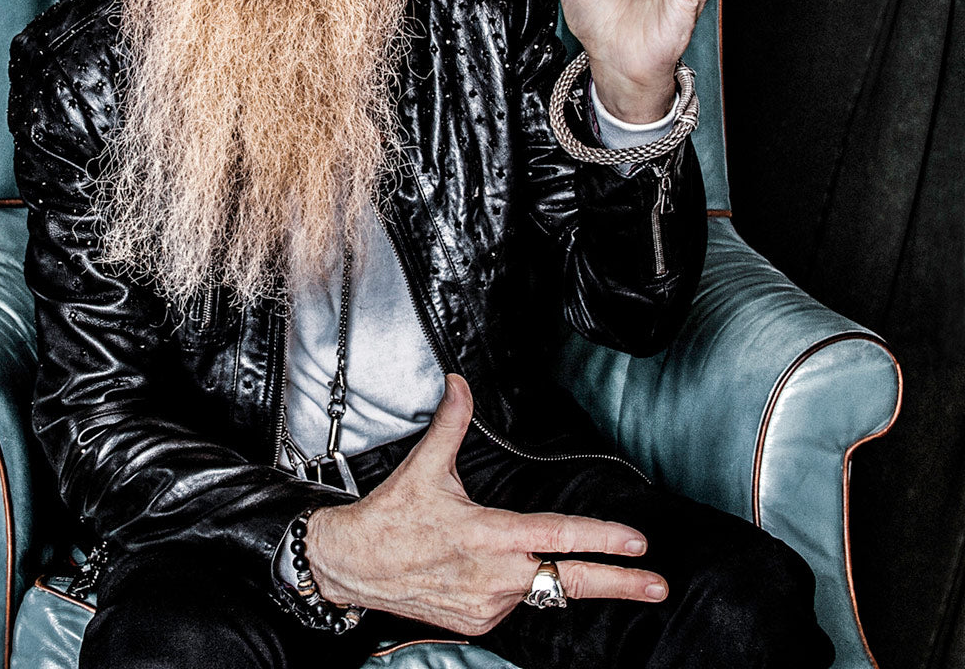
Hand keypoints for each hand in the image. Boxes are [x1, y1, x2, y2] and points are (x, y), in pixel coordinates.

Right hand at [303, 375, 666, 634]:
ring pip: (535, 588)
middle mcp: (494, 573)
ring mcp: (487, 604)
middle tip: (656, 583)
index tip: (636, 542)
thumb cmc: (389, 518)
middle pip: (569, 580)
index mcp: (487, 532)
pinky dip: (508, 587)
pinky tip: (481, 572)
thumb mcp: (424, 469)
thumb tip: (460, 385)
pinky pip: (509, 605)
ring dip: (538, 573)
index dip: (600, 538)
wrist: (351, 565)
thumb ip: (451, 425)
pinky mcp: (476, 623)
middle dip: (620, 583)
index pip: (557, 534)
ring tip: (505, 555)